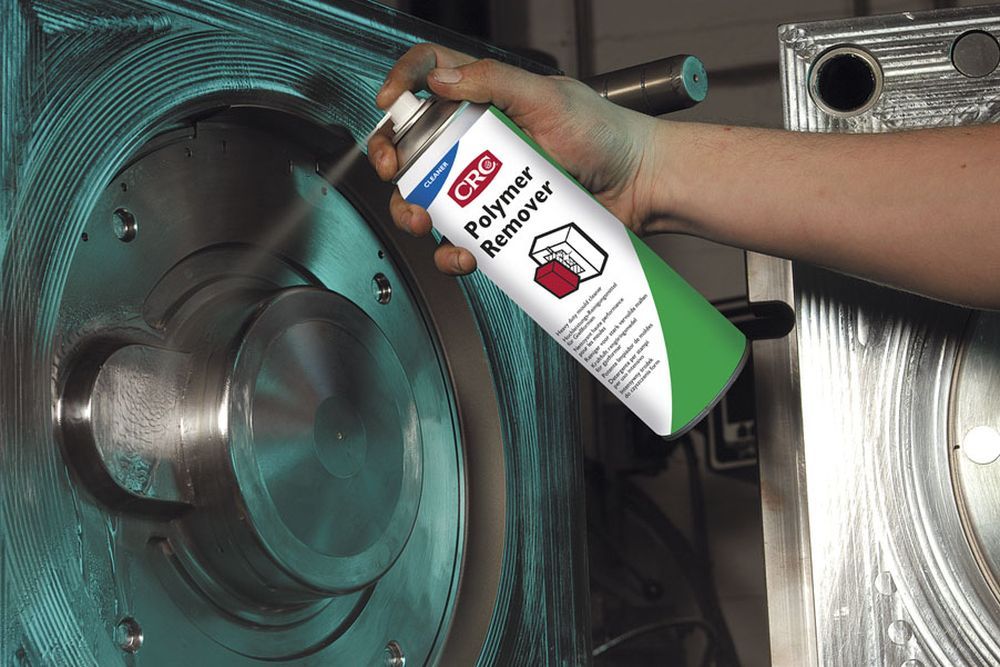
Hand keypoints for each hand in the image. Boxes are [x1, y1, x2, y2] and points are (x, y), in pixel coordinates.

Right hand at [367, 43, 662, 275]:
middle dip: (395, 162)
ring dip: (414, 212)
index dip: (403, 83)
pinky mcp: (500, 225)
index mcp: (487, 101)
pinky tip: (466, 253)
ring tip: (426, 220)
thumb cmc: (607, 135)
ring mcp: (488, 186)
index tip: (387, 102)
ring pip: (429, 200)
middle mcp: (481, 142)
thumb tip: (442, 78)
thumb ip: (495, 82)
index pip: (430, 77)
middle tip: (397, 173)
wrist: (641, 187)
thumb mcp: (550, 98)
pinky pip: (462, 242)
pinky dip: (454, 253)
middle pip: (415, 147)